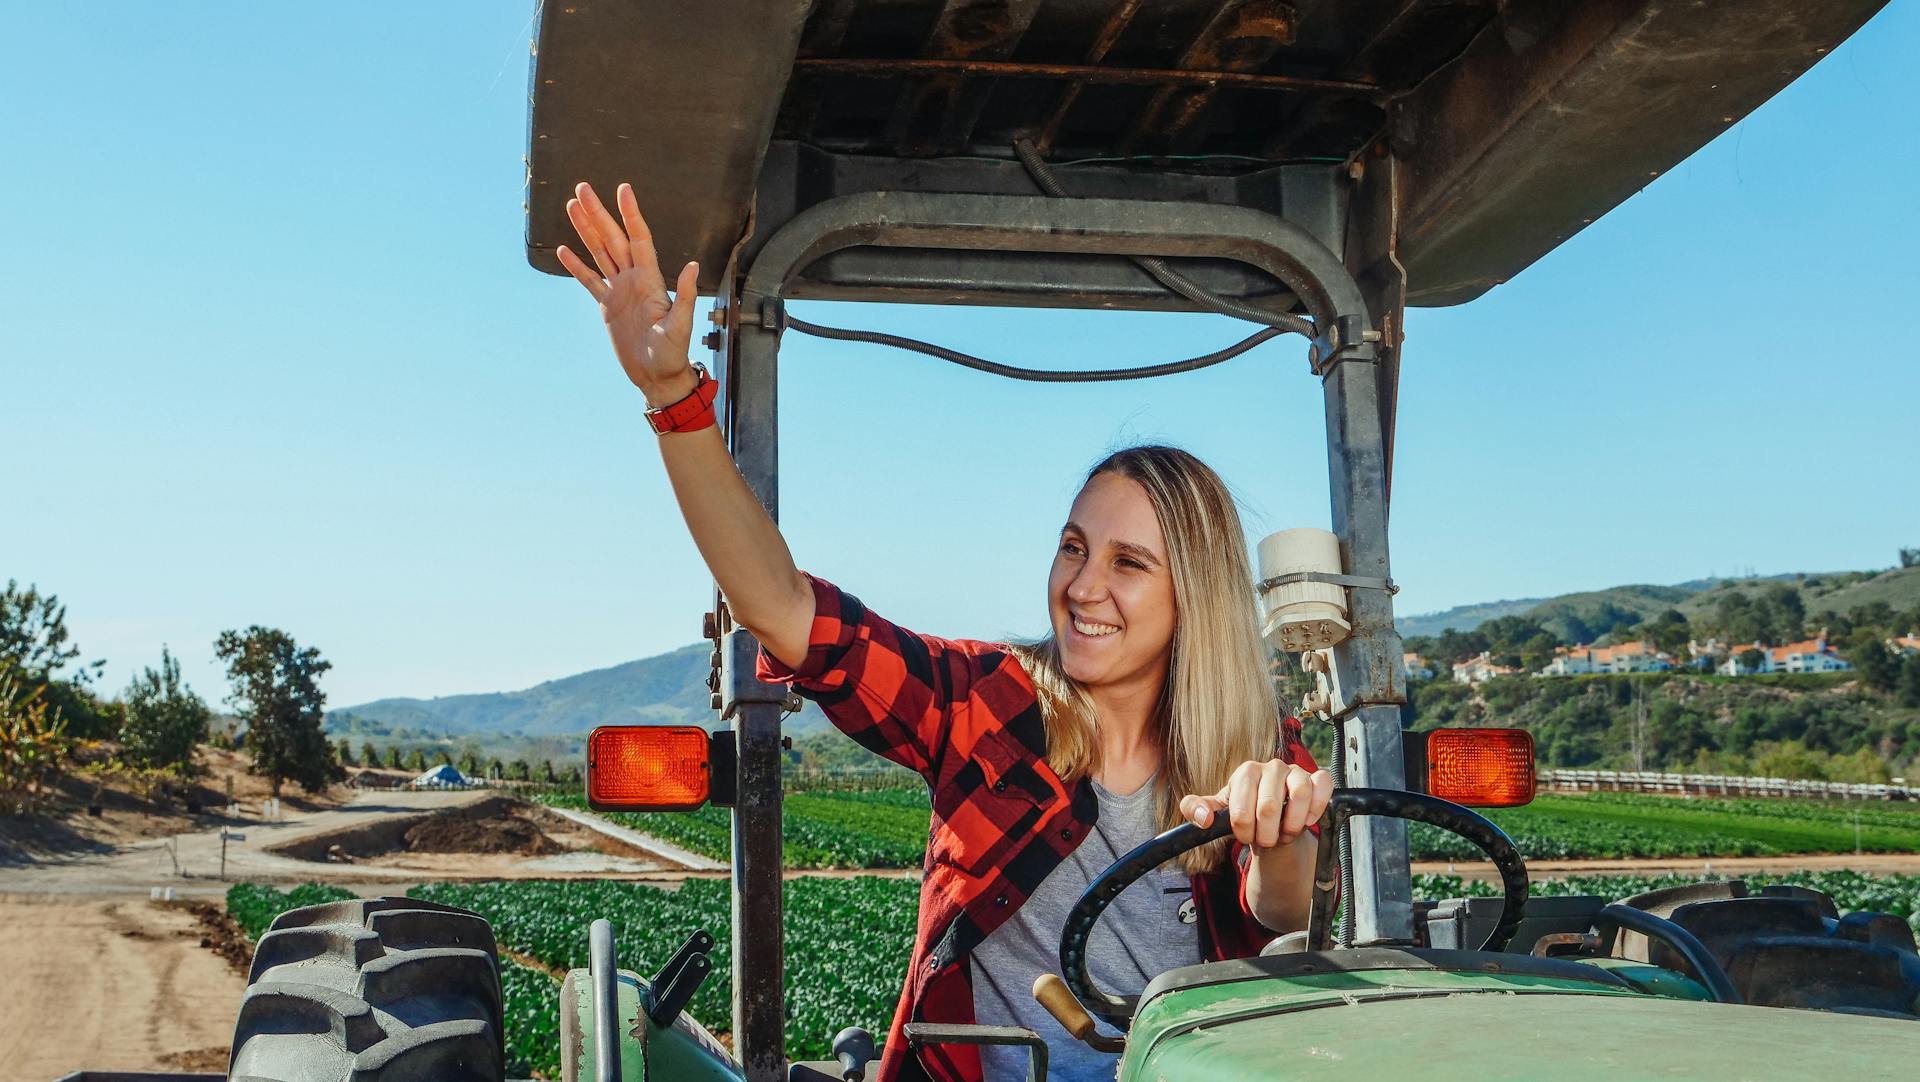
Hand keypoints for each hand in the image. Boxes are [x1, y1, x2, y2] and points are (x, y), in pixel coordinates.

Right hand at [556, 182, 700, 403]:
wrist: (658, 376)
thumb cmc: (673, 353)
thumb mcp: (681, 325)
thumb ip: (686, 296)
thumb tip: (692, 266)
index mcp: (650, 280)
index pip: (639, 238)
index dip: (631, 214)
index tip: (623, 189)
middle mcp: (634, 279)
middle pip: (613, 238)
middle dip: (598, 213)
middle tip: (582, 188)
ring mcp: (619, 291)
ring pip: (600, 253)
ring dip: (586, 230)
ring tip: (572, 206)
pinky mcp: (607, 306)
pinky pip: (589, 281)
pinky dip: (577, 266)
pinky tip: (563, 249)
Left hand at [1179, 761, 1332, 849]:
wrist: (1272, 821)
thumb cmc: (1246, 814)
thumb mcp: (1219, 813)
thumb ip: (1198, 810)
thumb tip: (1203, 819)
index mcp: (1245, 772)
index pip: (1241, 810)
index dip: (1244, 831)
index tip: (1245, 836)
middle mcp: (1271, 767)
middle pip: (1269, 808)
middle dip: (1266, 834)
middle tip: (1265, 839)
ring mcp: (1296, 771)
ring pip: (1299, 795)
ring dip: (1292, 826)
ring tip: (1285, 833)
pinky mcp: (1317, 779)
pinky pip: (1323, 786)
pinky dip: (1316, 808)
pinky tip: (1307, 820)